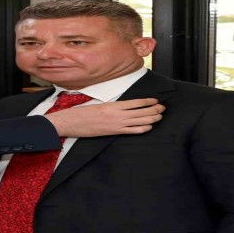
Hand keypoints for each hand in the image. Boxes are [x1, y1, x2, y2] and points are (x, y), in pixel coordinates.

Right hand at [45, 98, 164, 137]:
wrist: (71, 122)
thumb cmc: (81, 113)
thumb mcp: (98, 105)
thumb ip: (112, 106)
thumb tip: (123, 107)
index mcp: (113, 105)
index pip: (136, 102)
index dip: (148, 102)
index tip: (155, 101)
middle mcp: (117, 114)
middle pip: (141, 111)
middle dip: (154, 110)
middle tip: (162, 108)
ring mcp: (116, 124)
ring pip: (139, 121)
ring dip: (151, 118)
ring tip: (159, 117)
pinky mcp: (113, 132)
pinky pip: (132, 131)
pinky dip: (142, 128)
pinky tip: (149, 127)